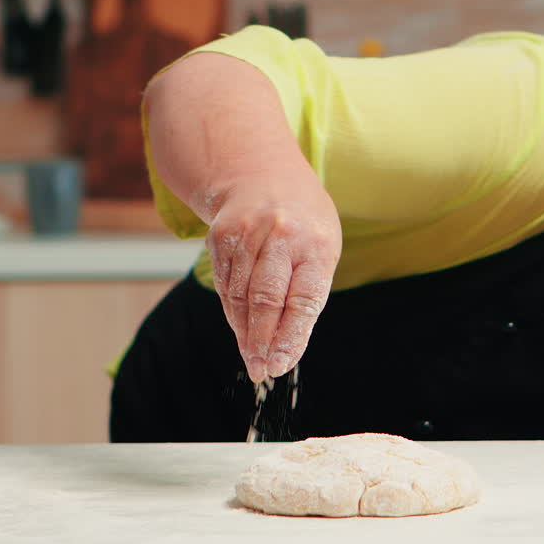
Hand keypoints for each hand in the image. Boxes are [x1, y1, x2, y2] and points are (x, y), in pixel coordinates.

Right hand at [207, 172, 341, 382]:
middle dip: (262, 342)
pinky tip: (241, 330)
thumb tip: (286, 347)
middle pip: (266, 299)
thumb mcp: (322, 248)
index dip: (291, 336)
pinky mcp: (221, 237)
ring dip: (245, 333)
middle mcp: (281, 236)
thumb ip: (307, 293)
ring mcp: (247, 234)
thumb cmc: (303, 222)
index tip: (281, 364)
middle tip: (262, 370)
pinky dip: (233, 312)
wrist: (261, 172)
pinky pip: (225, 285)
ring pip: (241, 296)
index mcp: (316, 243)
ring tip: (252, 358)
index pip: (303, 299)